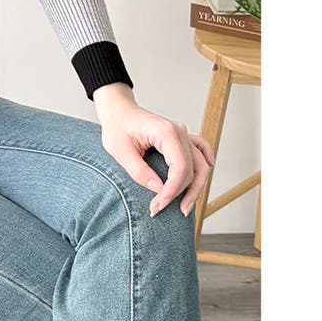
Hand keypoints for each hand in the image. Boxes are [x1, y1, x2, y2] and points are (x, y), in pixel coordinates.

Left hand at [93, 83, 215, 216]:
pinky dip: (205, 162)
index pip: (180, 168)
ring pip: (200, 164)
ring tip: (185, 207)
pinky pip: (201, 150)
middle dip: (182, 193)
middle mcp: (179, 132)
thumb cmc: (116, 127)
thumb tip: (159, 190)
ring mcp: (182, 134)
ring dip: (195, 186)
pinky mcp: (180, 138)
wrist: (117, 111)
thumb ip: (139, 171)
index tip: (159, 205)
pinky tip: (204, 174)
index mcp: (166, 132)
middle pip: (194, 169)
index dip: (172, 190)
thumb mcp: (120, 151)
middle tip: (164, 209)